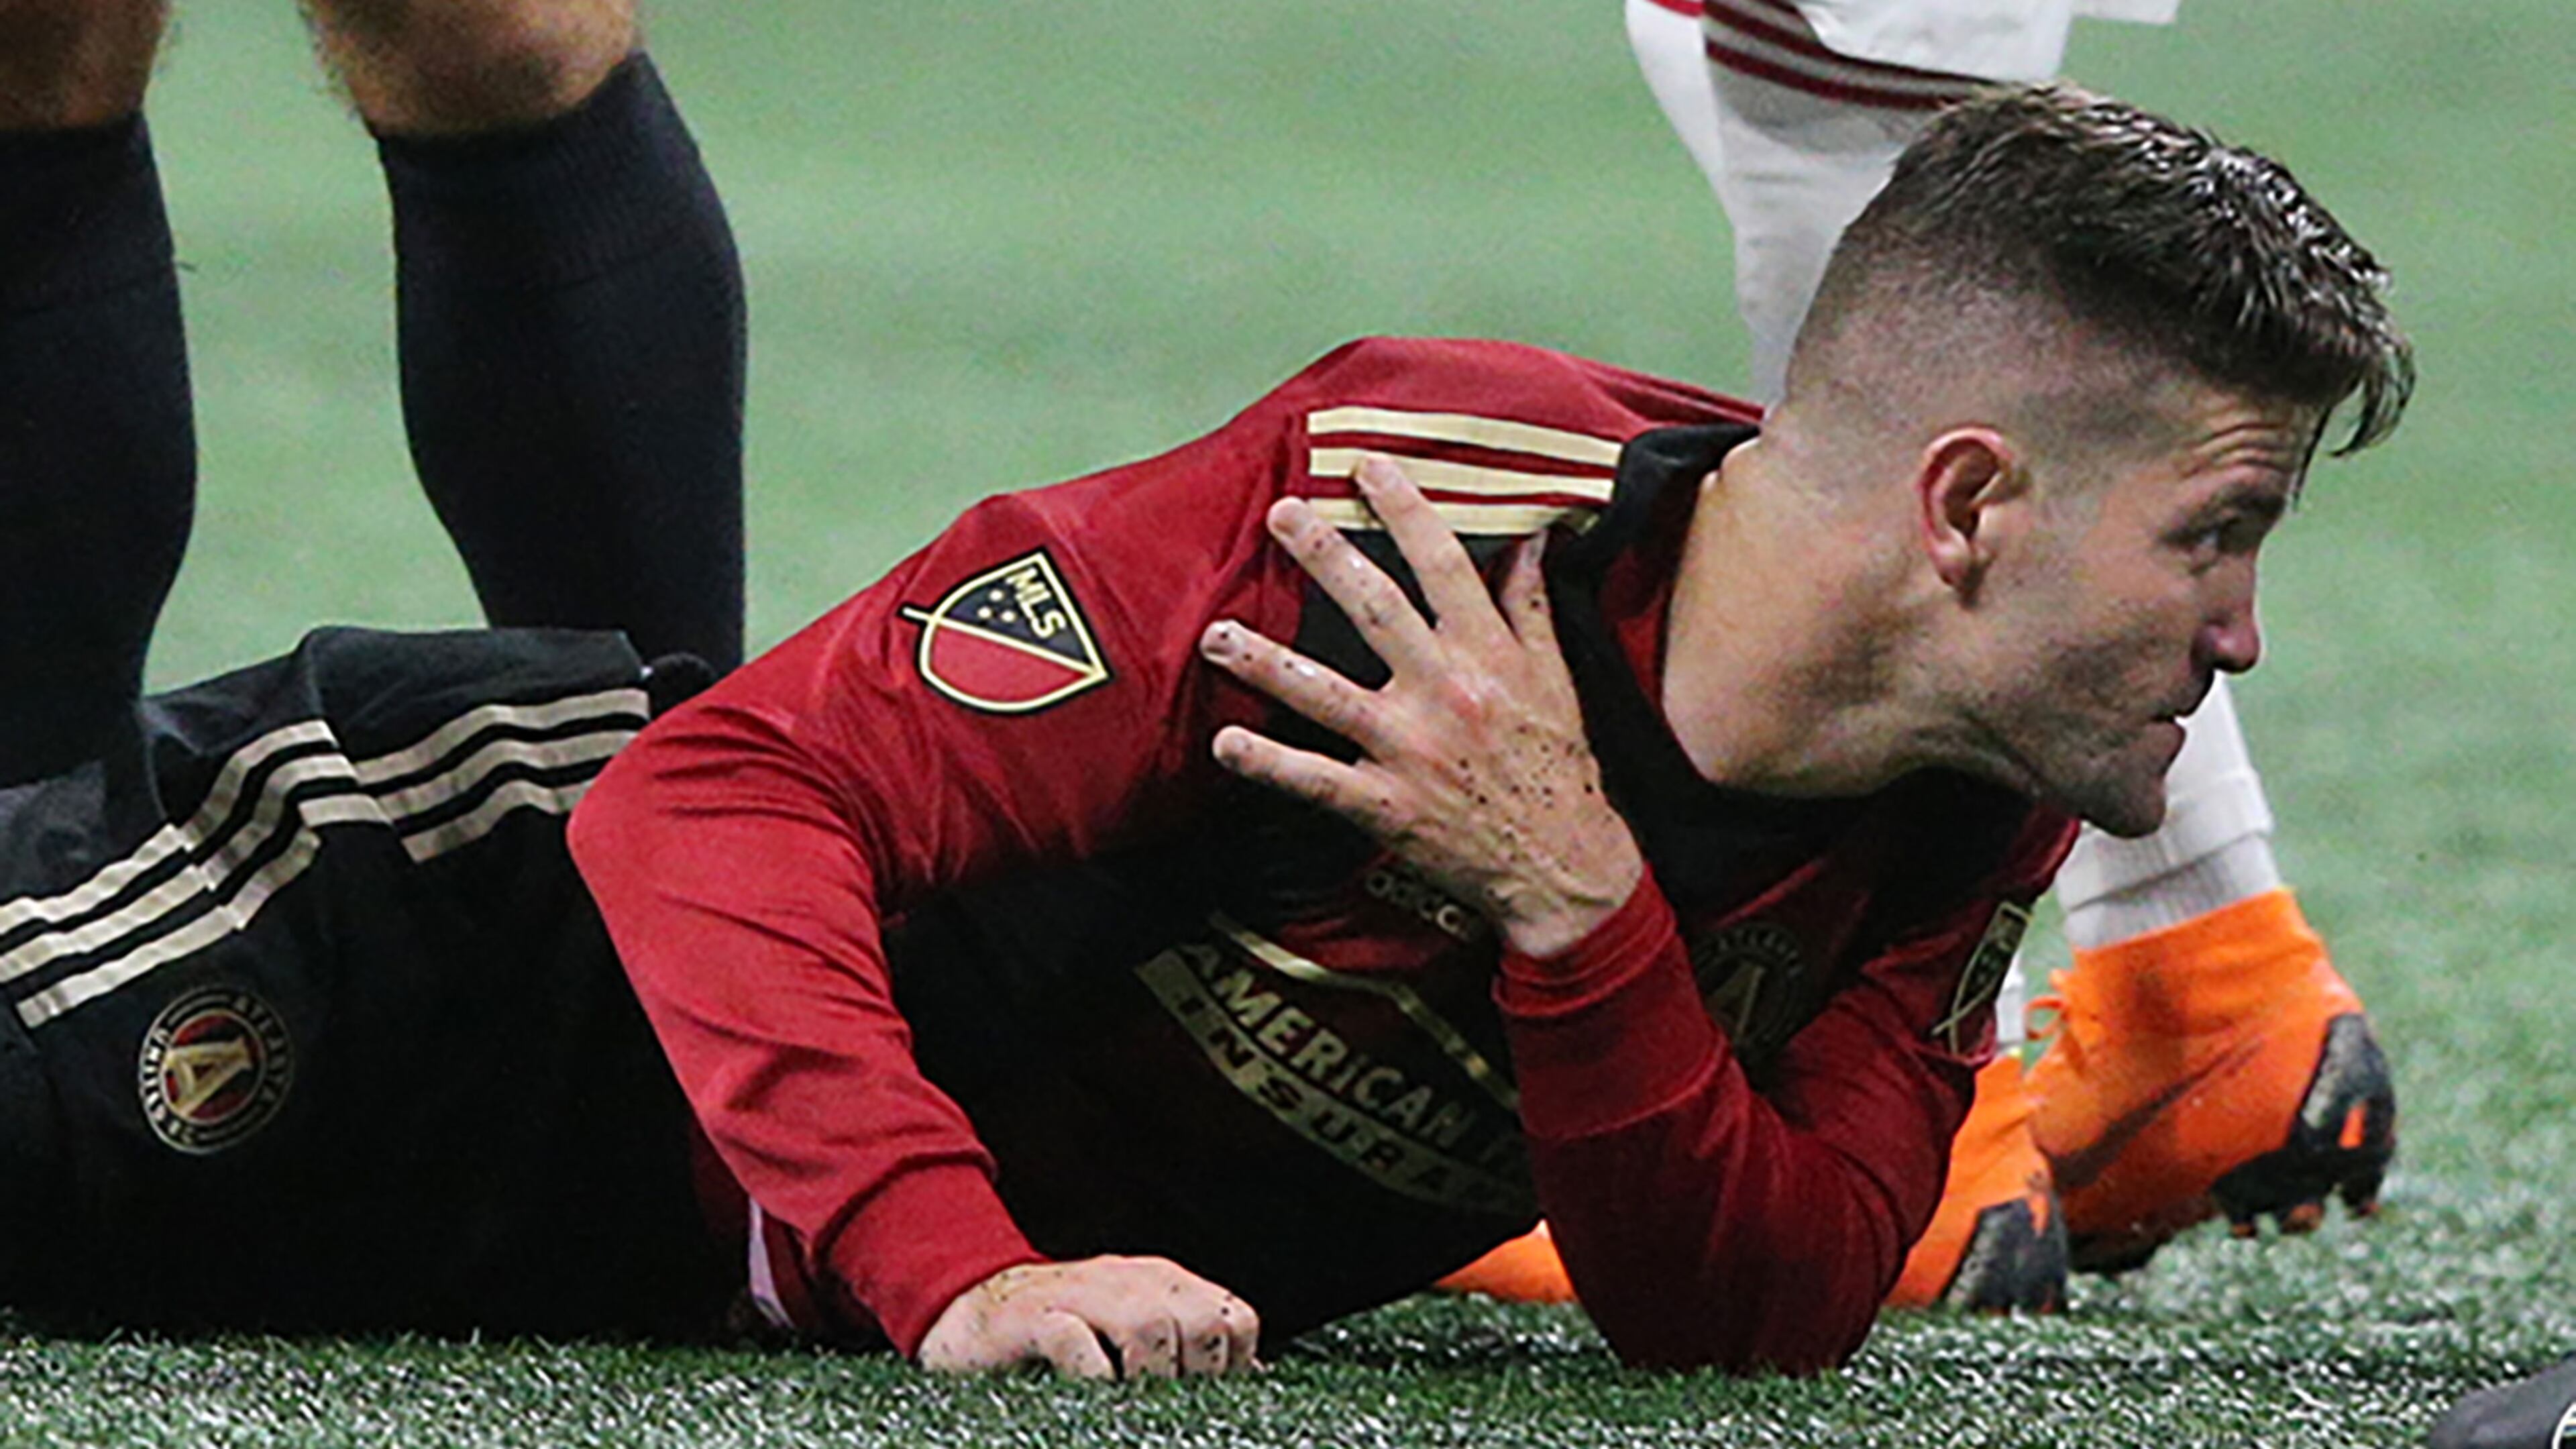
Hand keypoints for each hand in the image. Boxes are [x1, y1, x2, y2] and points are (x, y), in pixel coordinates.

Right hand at [915, 1256, 1261, 1378]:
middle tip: (1170, 1407)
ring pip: (1148, 1325)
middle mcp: (1127, 1280)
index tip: (1208, 1400)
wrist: (964, 1309)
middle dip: (1196, 1375)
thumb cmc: (1052, 1328)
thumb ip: (1182, 1345)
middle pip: (1199, 1321)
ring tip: (1133, 1406)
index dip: (1232, 1366)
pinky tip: (1092, 1397)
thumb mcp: (1128, 1329)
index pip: (1232, 1318)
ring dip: (1150, 1377)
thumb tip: (1249, 1377)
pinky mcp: (1031, 1317)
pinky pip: (1076, 1340)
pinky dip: (1093, 1375)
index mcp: (1159, 1282)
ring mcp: (1079, 1293)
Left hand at [1199, 454, 1643, 957]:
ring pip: (1327, 693)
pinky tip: (1225, 744)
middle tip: (1280, 514)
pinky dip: (1270, 765)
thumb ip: (1533, 608)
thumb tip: (1531, 539)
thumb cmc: (1563, 768)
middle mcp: (1446, 692)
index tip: (1368, 466)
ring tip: (1217, 634)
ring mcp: (1412, 750)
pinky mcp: (1389, 807)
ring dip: (1266, 661)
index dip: (1405, 509)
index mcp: (1489, 655)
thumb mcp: (1560, 679)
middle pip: (1375, 609)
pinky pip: (1317, 780)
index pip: (1444, 564)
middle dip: (1325, 556)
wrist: (1568, 869)